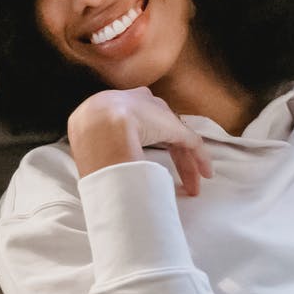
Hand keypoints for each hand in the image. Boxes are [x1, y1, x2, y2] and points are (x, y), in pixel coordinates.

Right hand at [69, 88, 214, 195]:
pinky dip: (199, 159)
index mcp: (119, 106)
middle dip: (172, 157)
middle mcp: (143, 105)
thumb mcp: (88, 136)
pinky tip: (205, 175)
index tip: (146, 162)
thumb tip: (99, 171)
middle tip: (178, 181)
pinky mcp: (175, 127)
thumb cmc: (89, 134)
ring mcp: (159, 115)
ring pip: (178, 140)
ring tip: (194, 187)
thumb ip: (97, 145)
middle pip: (162, 132)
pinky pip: (191, 143)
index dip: (146, 142)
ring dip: (186, 165)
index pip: (140, 125)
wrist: (99, 125)